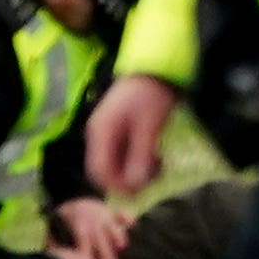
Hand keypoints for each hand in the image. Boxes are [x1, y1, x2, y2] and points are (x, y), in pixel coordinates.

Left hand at [52, 198, 130, 258]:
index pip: (83, 239)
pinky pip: (122, 214)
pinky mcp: (113, 213)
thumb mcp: (55, 227)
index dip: (85, 252)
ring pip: (113, 227)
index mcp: (78, 225)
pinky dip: (127, 217)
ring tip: (122, 247)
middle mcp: (92, 221)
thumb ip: (54, 241)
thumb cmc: (64, 219)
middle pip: (100, 238)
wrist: (73, 196)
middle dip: (105, 252)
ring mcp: (104, 216)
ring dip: (118, 236)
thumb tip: (53, 257)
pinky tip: (132, 223)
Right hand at [84, 74, 178, 196]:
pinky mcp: (120, 132)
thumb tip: (134, 185)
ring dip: (135, 171)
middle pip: (105, 170)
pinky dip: (138, 161)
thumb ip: (140, 155)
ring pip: (116, 164)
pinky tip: (157, 158)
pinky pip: (124, 156)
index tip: (141, 190)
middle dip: (128, 180)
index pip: (98, 170)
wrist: (157, 69)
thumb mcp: (149, 126)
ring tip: (159, 166)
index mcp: (100, 132)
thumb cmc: (151, 94)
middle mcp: (99, 135)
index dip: (117, 185)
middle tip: (155, 177)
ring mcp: (109, 134)